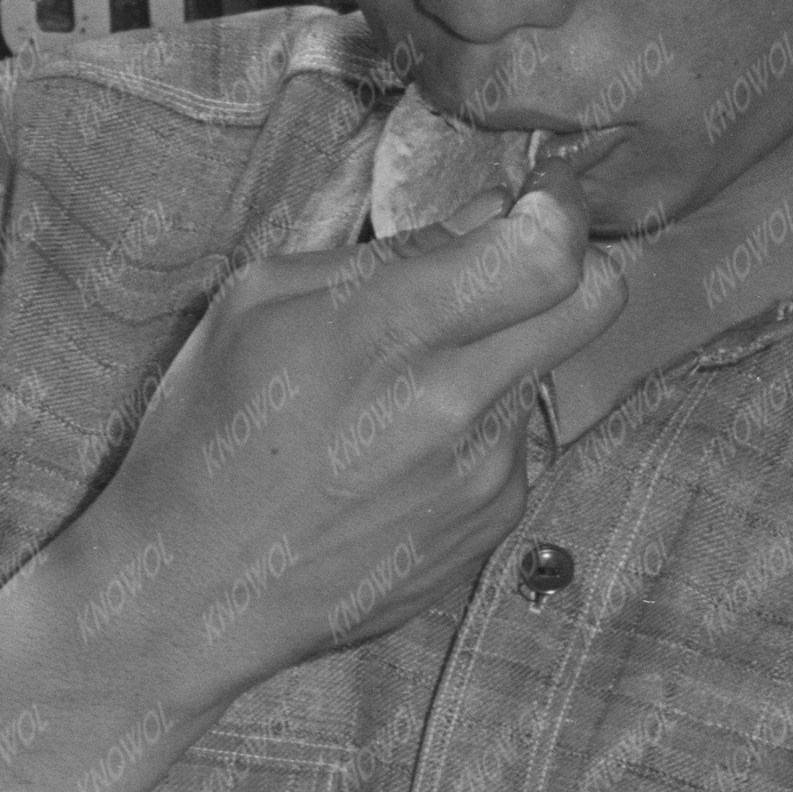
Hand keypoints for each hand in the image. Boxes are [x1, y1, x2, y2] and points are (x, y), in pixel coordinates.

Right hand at [81, 186, 623, 695]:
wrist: (196, 593)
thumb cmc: (210, 441)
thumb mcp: (260, 306)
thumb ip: (386, 254)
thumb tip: (486, 215)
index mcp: (389, 332)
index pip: (548, 252)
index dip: (556, 209)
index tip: (536, 198)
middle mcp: (456, 406)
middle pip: (596, 302)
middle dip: (565, 266)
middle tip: (509, 267)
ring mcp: (486, 475)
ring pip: (549, 371)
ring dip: (501, 357)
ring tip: (402, 392)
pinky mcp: (492, 525)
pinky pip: (520, 443)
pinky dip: (478, 430)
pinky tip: (400, 455)